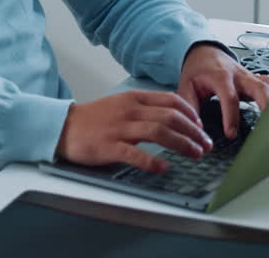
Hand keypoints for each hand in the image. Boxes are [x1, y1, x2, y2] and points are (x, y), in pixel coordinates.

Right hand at [56, 91, 212, 173]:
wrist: (63, 126)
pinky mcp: (109, 146)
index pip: (170, 101)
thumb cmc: (93, 118)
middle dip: (193, 131)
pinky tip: (164, 169)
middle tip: (206, 144)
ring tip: (195, 154)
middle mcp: (129, 111)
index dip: (190, 113)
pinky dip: (152, 162)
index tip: (200, 126)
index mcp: (133, 99)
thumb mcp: (120, 104)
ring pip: (159, 132)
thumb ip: (143, 107)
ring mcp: (119, 128)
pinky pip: (135, 154)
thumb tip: (171, 117)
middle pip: (170, 117)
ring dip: (182, 144)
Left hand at [177, 43, 268, 140]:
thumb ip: (190, 106)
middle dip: (266, 106)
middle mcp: (240, 76)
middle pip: (259, 88)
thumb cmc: (197, 70)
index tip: (231, 134)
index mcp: (221, 76)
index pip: (230, 97)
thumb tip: (197, 128)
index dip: (231, 117)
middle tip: (268, 126)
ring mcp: (251, 77)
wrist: (205, 53)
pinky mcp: (257, 80)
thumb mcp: (186, 86)